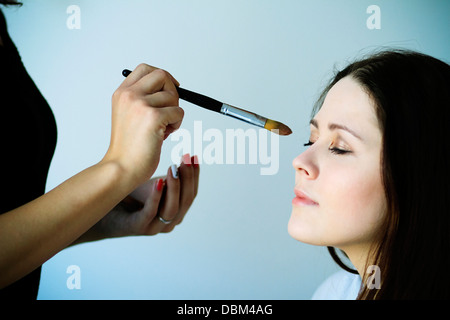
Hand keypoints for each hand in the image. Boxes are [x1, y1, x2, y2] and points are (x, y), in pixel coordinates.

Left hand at [81, 154, 199, 239]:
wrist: (103, 208)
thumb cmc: (130, 196)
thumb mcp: (155, 184)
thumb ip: (170, 178)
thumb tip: (187, 159)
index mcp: (176, 211)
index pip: (192, 193)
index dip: (194, 175)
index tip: (194, 157)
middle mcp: (169, 222)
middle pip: (186, 201)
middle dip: (188, 178)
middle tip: (186, 159)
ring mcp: (154, 227)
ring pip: (172, 209)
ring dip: (175, 187)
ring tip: (174, 168)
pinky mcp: (138, 227)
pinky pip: (151, 212)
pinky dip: (156, 196)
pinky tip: (158, 181)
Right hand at [103, 64, 183, 185]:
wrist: (121, 168)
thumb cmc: (128, 147)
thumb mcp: (129, 115)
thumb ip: (143, 100)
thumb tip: (170, 88)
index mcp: (122, 93)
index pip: (145, 69)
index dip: (163, 77)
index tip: (170, 87)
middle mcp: (129, 95)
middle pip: (162, 76)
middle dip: (173, 91)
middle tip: (170, 111)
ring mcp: (140, 104)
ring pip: (173, 97)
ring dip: (174, 114)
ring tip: (162, 129)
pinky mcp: (153, 117)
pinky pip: (178, 112)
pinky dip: (176, 124)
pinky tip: (163, 135)